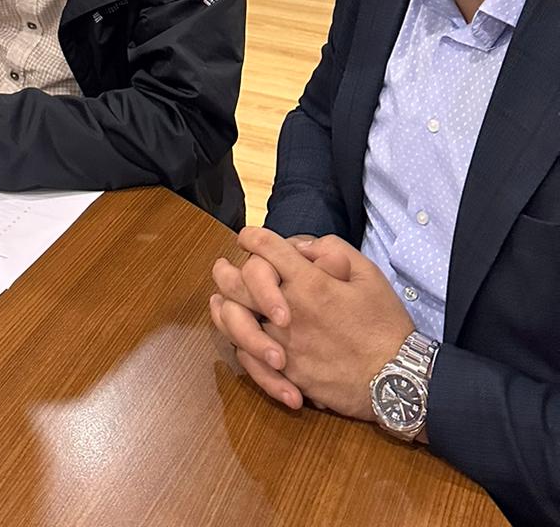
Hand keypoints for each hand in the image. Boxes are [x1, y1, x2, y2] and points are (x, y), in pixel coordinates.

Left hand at [215, 227, 413, 420]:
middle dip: (226, 271)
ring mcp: (286, 345)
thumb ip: (333, 251)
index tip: (247, 236)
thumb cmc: (386, 325)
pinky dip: (240, 348)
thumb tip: (302, 247)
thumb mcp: (368, 275)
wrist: (399, 380)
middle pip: (240, 284)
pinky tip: (236, 339)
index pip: (268, 249)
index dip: (253, 237)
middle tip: (221, 266)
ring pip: (237, 323)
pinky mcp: (289, 374)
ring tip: (218, 302)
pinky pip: (251, 360)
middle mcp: (290, 311)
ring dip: (223, 309)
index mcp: (309, 283)